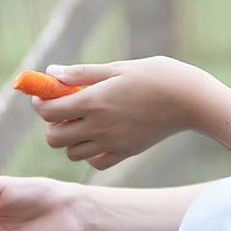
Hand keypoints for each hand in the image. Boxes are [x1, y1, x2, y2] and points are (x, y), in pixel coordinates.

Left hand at [31, 56, 208, 169]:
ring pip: (72, 153)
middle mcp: (99, 126)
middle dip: (51, 123)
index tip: (44, 93)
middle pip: (54, 138)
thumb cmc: (156, 76)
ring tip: (81, 121)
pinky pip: (96, 163)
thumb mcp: (117, 68)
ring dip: (69, 139)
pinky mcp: (126, 152)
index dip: (40, 102)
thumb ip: (81, 73)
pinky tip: (98, 136)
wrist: (190, 100)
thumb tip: (51, 72)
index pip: (49, 111)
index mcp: (94, 101)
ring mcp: (113, 143)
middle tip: (62, 108)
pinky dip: (90, 154)